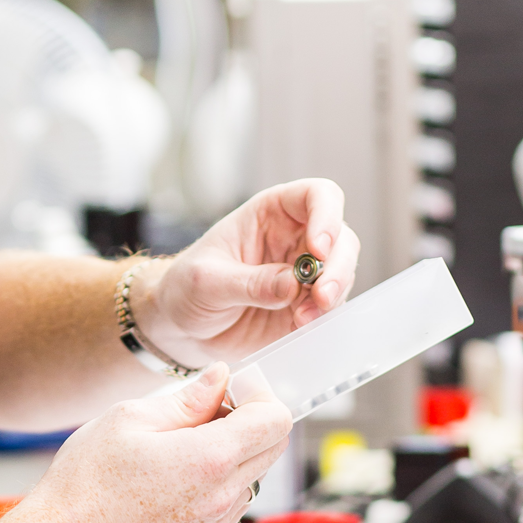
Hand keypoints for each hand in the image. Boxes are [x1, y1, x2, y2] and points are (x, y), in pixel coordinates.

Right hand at [22, 365, 290, 522]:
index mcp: (209, 459)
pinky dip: (218, 481)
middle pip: (273, 447)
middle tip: (208, 408)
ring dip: (235, 453)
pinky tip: (176, 474)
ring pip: (252, 475)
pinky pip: (230, 502)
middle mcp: (222, 497)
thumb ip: (188, 399)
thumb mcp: (131, 419)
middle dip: (251, 420)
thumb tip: (220, 378)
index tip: (233, 388)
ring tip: (184, 444)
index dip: (259, 395)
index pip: (276, 420)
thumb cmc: (87, 480)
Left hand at [134, 180, 360, 368]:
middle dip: (337, 267)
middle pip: (341, 238)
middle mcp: (295, 239)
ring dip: (332, 296)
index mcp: (271, 214)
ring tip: (303, 318)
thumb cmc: (185, 288)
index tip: (318, 248)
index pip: (317, 196)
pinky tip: (301, 326)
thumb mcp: (206, 281)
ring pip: (342, 274)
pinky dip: (323, 317)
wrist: (180, 326)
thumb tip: (292, 285)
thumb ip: (248, 283)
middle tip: (321, 295)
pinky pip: (329, 308)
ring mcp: (304, 274)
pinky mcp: (305, 306)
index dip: (327, 216)